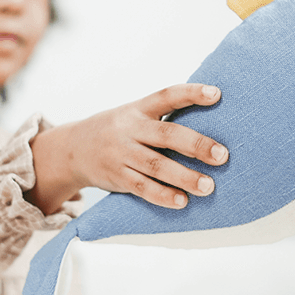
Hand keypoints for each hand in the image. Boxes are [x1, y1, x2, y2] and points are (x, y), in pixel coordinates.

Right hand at [26, 84, 227, 212]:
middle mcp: (129, 129)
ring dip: (184, 177)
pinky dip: (162, 195)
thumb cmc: (118, 131)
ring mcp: (121, 153)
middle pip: (166, 134)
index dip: (191, 93)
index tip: (217, 94)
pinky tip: (182, 201)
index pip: (167, 95)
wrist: (72, 149)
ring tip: (208, 186)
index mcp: (138, 109)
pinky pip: (141, 187)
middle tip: (222, 155)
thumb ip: (162, 118)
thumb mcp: (133, 115)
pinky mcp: (117, 176)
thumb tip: (210, 121)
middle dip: (196, 145)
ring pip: (156, 165)